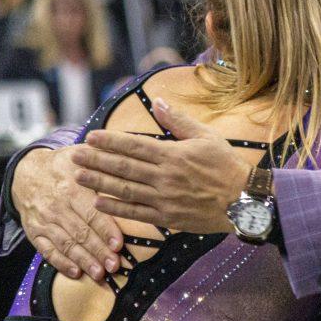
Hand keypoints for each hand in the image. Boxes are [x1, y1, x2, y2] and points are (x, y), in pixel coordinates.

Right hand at [11, 146, 124, 279]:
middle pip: (80, 232)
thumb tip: (129, 160)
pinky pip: (47, 250)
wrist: (26, 172)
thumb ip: (104, 161)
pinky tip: (76, 273)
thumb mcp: (81, 156)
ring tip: (100, 274)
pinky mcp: (34, 231)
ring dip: (84, 261)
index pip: (92, 213)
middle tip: (115, 266)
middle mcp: (56, 206)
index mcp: (72, 188)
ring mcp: (44, 220)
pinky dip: (61, 263)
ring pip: (66, 244)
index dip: (106, 230)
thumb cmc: (64, 165)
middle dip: (99, 251)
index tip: (119, 245)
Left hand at [72, 99, 248, 233]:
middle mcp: (164, 177)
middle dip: (96, 161)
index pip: (134, 146)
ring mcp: (164, 199)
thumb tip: (159, 103)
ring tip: (79, 178)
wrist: (244, 200)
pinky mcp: (168, 218)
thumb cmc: (227, 166)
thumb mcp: (207, 136)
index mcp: (173, 154)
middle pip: (123, 167)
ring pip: (125, 190)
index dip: (110, 142)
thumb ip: (179, 121)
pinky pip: (136, 213)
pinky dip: (116, 209)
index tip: (91, 137)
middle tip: (75, 156)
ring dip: (99, 183)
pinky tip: (99, 203)